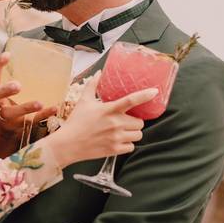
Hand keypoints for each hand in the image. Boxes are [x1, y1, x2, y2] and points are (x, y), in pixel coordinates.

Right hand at [0, 52, 57, 135]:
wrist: (8, 127)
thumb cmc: (11, 99)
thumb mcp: (10, 86)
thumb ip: (21, 74)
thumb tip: (46, 55)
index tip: (8, 55)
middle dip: (5, 89)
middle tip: (17, 85)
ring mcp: (6, 115)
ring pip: (11, 113)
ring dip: (25, 107)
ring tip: (39, 103)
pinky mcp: (18, 125)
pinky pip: (31, 121)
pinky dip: (43, 115)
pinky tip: (53, 109)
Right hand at [43, 72, 158, 165]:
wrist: (68, 144)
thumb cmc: (76, 122)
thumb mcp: (83, 101)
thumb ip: (93, 85)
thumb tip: (99, 72)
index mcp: (109, 109)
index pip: (131, 100)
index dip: (145, 95)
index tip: (155, 91)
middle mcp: (115, 123)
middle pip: (140, 122)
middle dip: (135, 122)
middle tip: (126, 121)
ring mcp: (116, 137)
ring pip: (138, 135)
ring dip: (133, 133)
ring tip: (123, 131)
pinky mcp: (115, 150)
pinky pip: (131, 147)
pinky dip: (127, 144)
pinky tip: (118, 140)